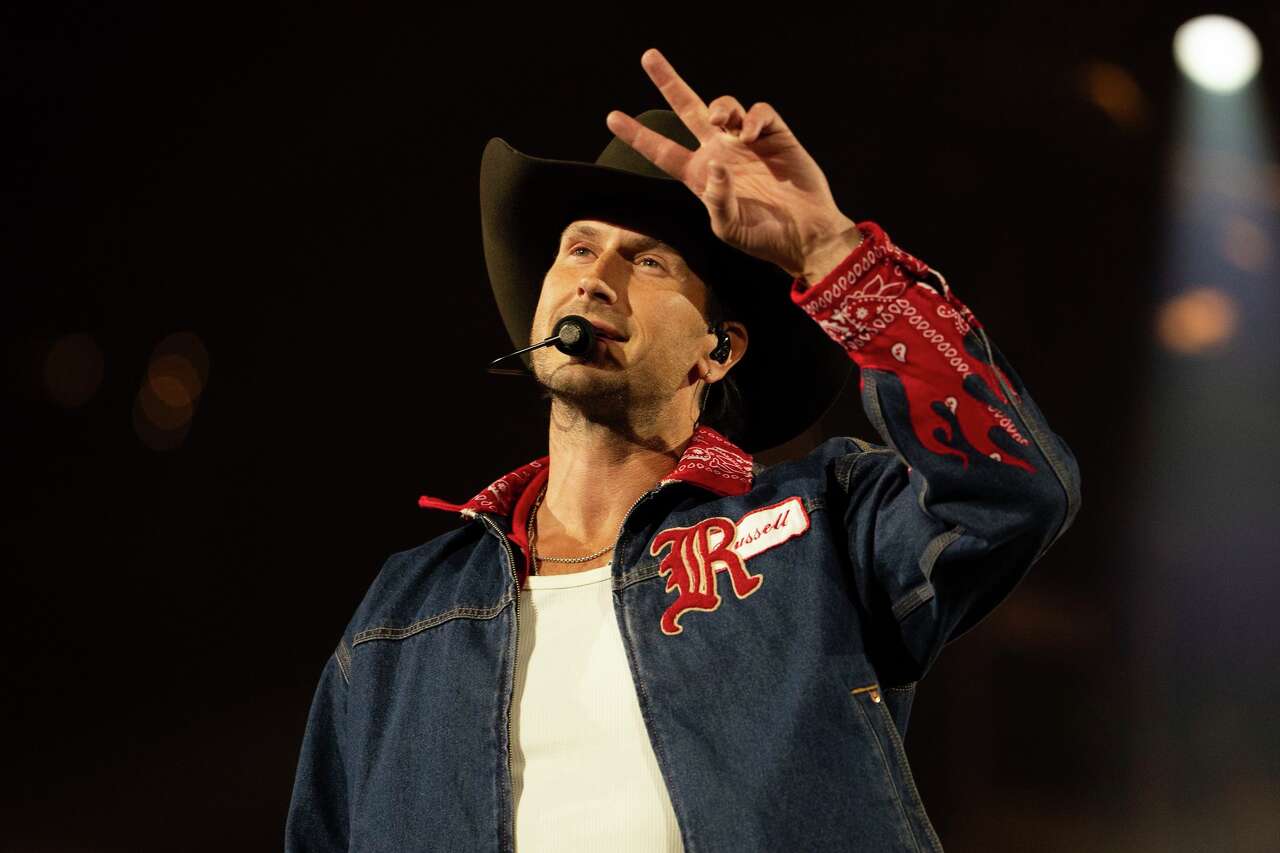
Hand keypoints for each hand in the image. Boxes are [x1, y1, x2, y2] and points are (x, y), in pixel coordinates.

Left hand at [605, 48, 859, 279]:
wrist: (806, 234)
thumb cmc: (764, 238)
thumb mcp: (730, 227)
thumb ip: (717, 200)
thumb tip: (715, 164)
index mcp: (700, 176)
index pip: (662, 151)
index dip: (638, 134)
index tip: (612, 117)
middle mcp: (719, 152)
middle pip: (688, 110)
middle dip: (669, 83)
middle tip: (648, 56)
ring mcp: (747, 142)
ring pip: (724, 105)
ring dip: (720, 106)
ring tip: (721, 121)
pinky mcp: (776, 135)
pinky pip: (760, 112)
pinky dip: (755, 117)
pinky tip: (753, 134)